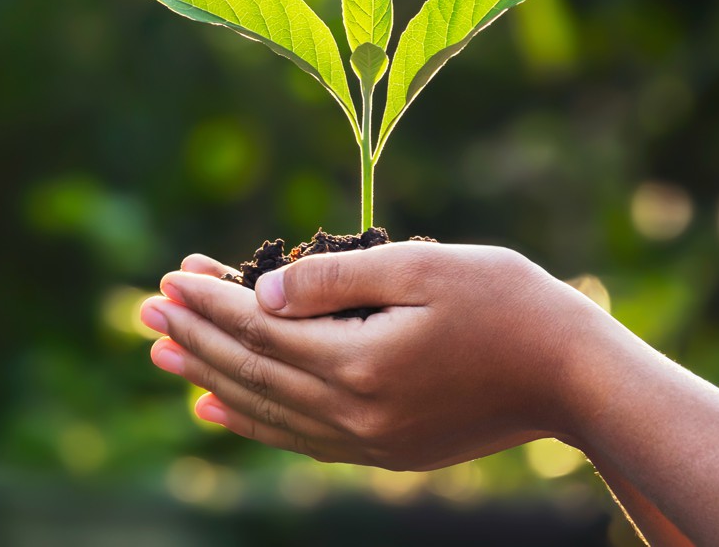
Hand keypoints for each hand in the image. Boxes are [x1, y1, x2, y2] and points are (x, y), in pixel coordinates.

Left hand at [141, 242, 594, 470]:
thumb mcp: (423, 267)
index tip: (169, 277)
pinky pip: (299, 438)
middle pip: (252, 371)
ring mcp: (370, 440)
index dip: (210, 302)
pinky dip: (253, 422)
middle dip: (195, 338)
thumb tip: (262, 293)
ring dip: (210, 380)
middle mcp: (355, 412)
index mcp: (360, 362)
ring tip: (164, 358)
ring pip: (267, 409)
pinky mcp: (386, 451)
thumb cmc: (507, 303)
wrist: (573, 376)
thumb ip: (337, 280)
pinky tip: (219, 412)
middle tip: (145, 312)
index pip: (260, 329)